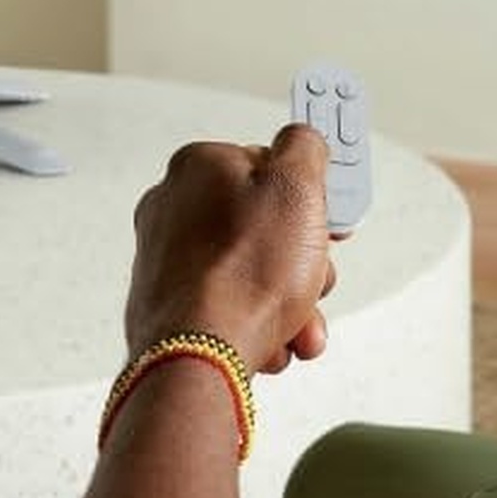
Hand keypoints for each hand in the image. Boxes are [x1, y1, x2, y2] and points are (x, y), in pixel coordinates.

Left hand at [125, 123, 334, 375]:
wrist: (199, 357)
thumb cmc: (244, 272)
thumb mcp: (297, 185)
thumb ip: (303, 147)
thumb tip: (302, 139)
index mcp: (198, 166)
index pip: (267, 166)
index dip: (307, 195)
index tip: (330, 220)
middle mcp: (173, 206)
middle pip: (262, 225)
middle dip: (301, 259)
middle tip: (314, 276)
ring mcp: (167, 258)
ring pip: (250, 271)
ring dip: (288, 300)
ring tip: (298, 325)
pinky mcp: (168, 304)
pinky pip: (229, 306)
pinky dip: (258, 324)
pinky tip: (273, 343)